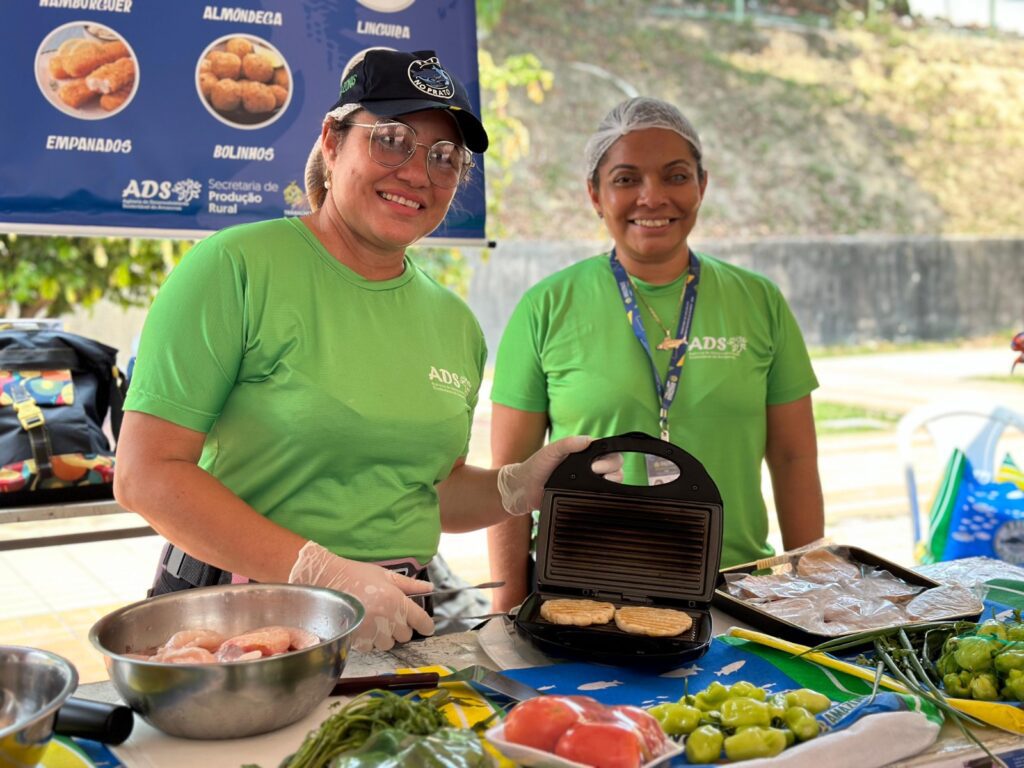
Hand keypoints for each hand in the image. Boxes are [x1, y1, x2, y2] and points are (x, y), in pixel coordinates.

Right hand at [288, 541, 433, 651]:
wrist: (328, 580)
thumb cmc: (357, 575)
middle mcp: (386, 617)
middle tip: (392, 617)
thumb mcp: (386, 575)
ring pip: (388, 644)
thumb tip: (429, 588)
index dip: (427, 625)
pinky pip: (371, 647)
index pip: (420, 620)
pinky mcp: (356, 638)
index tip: (427, 628)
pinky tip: (364, 627)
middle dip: (401, 628)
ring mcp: (371, 630)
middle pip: (405, 635)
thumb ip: (409, 584)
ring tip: (376, 622)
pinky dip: (369, 641)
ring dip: (385, 636)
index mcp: (396, 600)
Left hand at [496, 436, 623, 515]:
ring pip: (614, 482)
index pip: (609, 451)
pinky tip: (592, 495)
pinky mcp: (586, 496)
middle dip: (611, 469)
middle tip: (594, 472)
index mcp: (585, 452)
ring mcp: (589, 482)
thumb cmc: (535, 466)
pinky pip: (602, 496)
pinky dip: (603, 496)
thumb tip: (587, 440)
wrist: (524, 489)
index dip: (609, 457)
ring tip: (593, 485)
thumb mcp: (550, 451)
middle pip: (616, 466)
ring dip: (610, 483)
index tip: (596, 465)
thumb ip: (567, 444)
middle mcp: (590, 466)